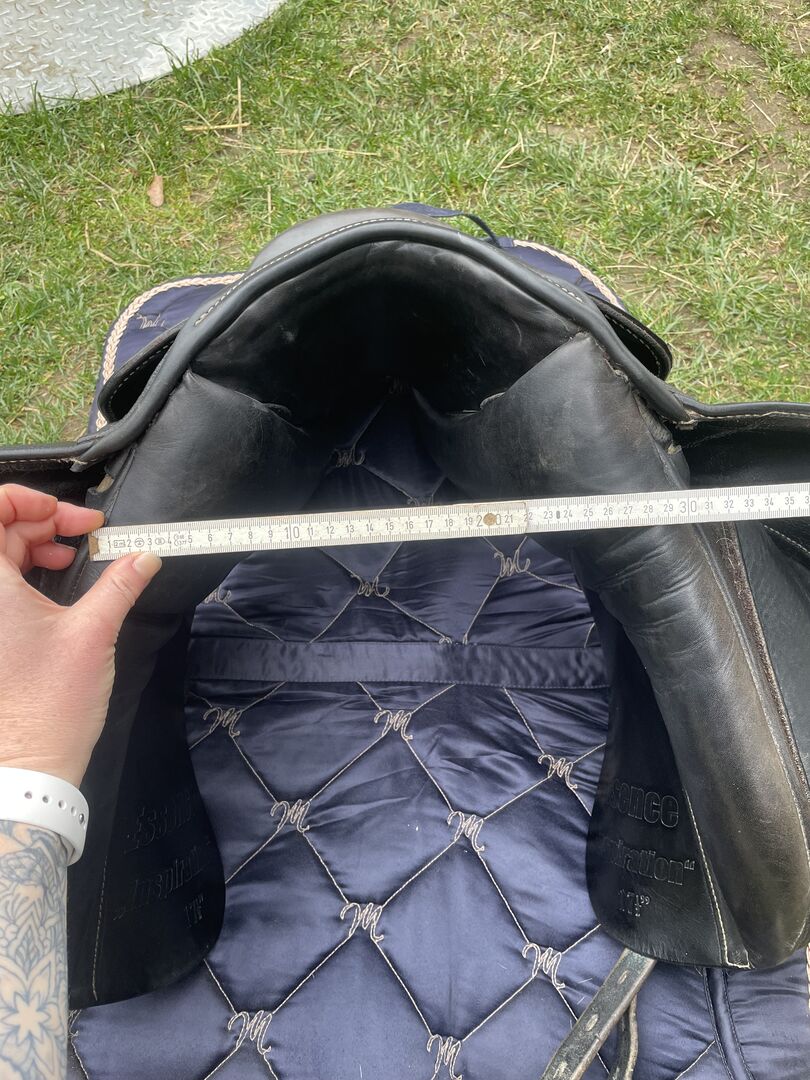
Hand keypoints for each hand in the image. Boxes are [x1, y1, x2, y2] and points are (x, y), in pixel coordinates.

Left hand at [0, 484, 160, 786]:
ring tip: (72, 555)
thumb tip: (146, 557)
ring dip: (31, 543)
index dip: (31, 501)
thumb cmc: (51, 704)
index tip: (74, 518)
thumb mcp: (94, 633)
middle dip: (42, 520)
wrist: (27, 766)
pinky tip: (54, 581)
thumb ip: (119, 584)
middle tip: (87, 534)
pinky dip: (21, 570)